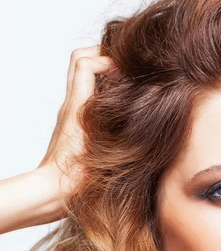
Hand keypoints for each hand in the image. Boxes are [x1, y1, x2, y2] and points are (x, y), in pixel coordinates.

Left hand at [36, 45, 115, 218]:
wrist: (50, 193)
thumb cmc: (72, 177)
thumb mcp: (99, 148)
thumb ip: (117, 123)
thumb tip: (141, 106)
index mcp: (77, 106)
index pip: (85, 62)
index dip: (107, 59)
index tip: (127, 73)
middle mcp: (70, 106)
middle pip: (80, 60)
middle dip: (104, 57)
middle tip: (126, 69)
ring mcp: (70, 115)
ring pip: (83, 78)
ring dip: (103, 74)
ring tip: (127, 86)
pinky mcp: (74, 127)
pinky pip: (86, 96)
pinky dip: (102, 93)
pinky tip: (120, 111)